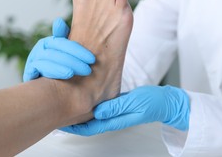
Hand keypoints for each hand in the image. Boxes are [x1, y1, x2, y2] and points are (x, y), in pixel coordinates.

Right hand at [23, 18, 94, 80]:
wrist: (50, 86)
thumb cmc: (62, 66)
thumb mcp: (68, 52)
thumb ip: (68, 39)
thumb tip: (58, 21)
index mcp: (49, 42)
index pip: (62, 42)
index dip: (77, 50)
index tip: (92, 59)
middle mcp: (39, 49)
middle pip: (55, 53)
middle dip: (72, 61)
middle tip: (88, 69)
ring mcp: (32, 61)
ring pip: (45, 61)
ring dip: (59, 68)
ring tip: (72, 74)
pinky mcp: (28, 73)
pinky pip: (35, 71)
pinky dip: (47, 73)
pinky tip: (61, 79)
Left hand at [61, 85, 189, 135]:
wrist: (164, 101)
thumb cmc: (152, 102)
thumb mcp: (134, 102)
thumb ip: (116, 107)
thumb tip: (97, 112)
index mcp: (114, 120)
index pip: (88, 127)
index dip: (73, 126)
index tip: (60, 120)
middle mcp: (111, 117)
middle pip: (86, 121)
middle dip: (71, 118)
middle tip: (57, 108)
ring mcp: (112, 111)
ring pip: (90, 113)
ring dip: (78, 108)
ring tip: (66, 99)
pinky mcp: (115, 104)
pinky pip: (98, 106)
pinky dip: (88, 101)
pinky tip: (82, 93)